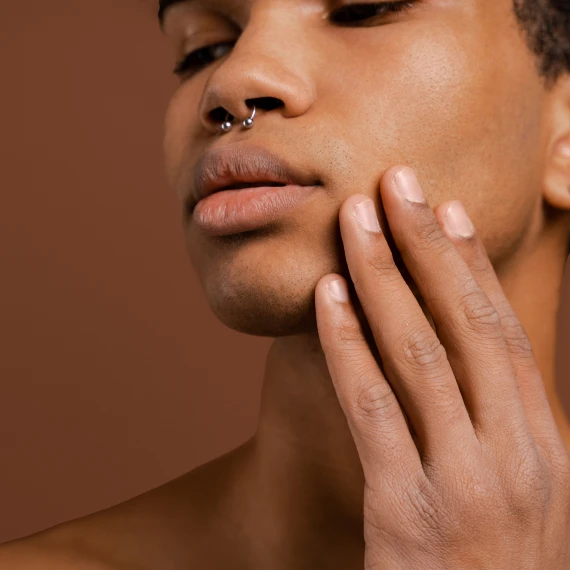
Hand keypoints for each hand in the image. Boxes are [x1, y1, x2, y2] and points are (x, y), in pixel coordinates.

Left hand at [314, 166, 569, 568]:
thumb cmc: (489, 566)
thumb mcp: (516, 493)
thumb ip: (495, 425)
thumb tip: (463, 353)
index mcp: (545, 444)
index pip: (505, 330)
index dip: (474, 264)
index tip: (448, 210)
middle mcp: (517, 454)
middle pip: (466, 322)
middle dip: (429, 244)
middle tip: (398, 181)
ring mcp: (466, 483)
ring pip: (417, 351)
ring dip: (382, 273)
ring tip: (355, 217)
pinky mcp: (408, 512)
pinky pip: (372, 406)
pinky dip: (346, 342)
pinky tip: (326, 294)